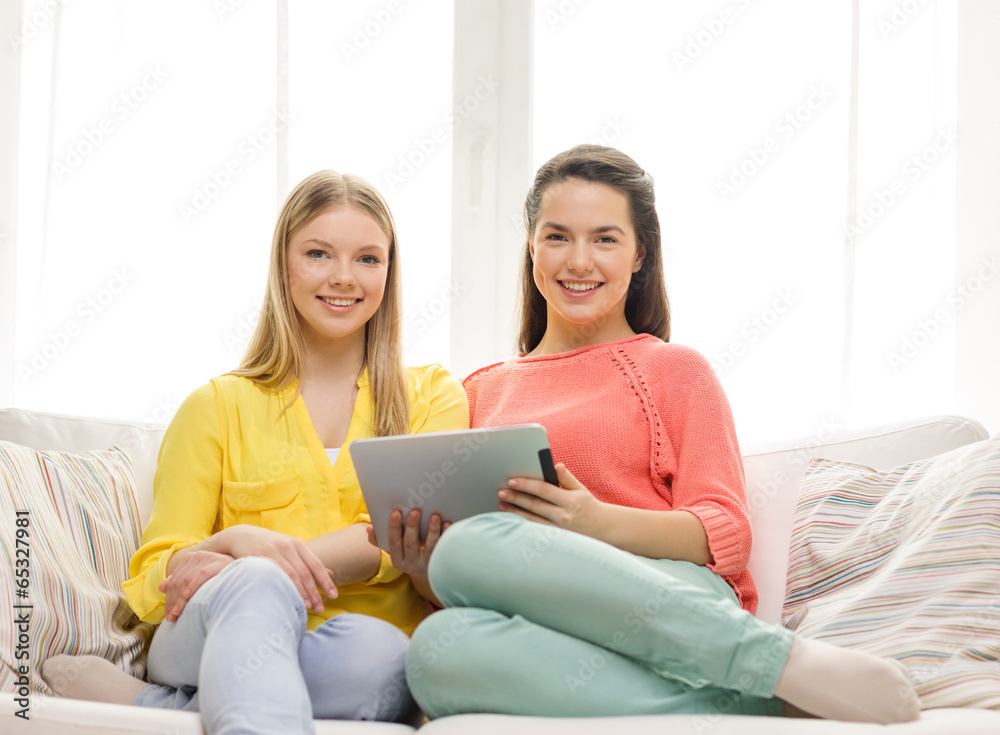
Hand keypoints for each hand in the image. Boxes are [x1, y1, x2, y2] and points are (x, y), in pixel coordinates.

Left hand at [159, 549, 233, 622]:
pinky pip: (202, 574)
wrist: (246, 573)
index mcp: (191, 558)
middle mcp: (198, 555)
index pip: (174, 580)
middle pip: (178, 581)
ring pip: (187, 579)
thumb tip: (161, 587)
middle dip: (173, 601)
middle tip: (172, 618)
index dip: (169, 598)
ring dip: (180, 599)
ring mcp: (209, 557)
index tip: (169, 615)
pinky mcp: (219, 562)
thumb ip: (180, 581)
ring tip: (177, 614)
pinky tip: (187, 596)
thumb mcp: (198, 580)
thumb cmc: (221, 579)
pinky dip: (193, 586)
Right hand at [214, 525, 337, 613]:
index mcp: (297, 544)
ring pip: (291, 575)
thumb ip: (307, 560)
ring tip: (307, 607)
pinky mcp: (258, 557)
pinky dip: (282, 587)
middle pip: (305, 572)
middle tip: (320, 609)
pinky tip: (286, 598)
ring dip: (300, 592)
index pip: (316, 565)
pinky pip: (273, 574)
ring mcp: (273, 551)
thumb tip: (329, 573)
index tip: (334, 596)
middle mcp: (287, 546)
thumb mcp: (289, 548)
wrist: (239, 535)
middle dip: (314, 592)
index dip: (326, 581)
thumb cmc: (268, 545)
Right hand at [385, 509, 448, 604]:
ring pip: (430, 547)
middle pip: (411, 544)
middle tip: (415, 511)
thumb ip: (380, 540)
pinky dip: (446, 535)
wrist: (428, 575)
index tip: (396, 512)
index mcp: (397, 559)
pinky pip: (444, 548)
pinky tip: (448, 524)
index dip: (394, 527)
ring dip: (432, 530)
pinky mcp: (440, 561)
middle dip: (412, 527)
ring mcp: (427, 563)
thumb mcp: (393, 551)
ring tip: (434, 516)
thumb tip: (369, 529)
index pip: (393, 542)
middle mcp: (411, 564)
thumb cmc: (407, 555)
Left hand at [499, 463, 606, 537]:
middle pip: (534, 505)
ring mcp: (559, 529)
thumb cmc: (588, 505)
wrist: (602, 528)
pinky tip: (512, 517)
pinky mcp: (556, 538)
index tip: (512, 480)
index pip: (543, 490)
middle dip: (516, 497)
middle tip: (500, 491)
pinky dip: (522, 523)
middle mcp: (563, 515)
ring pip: (532, 519)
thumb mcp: (580, 489)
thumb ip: (567, 477)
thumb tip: (555, 465)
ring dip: (515, 511)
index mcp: (570, 500)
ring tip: (502, 504)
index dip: (526, 485)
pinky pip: (535, 529)